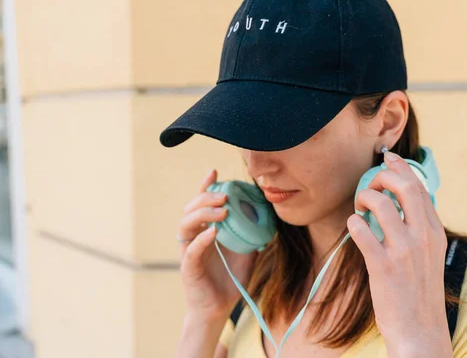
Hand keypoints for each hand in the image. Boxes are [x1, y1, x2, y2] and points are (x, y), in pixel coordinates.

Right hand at [178, 169, 257, 319]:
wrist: (219, 308)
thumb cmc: (230, 278)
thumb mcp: (248, 251)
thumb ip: (253, 234)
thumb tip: (269, 216)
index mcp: (205, 229)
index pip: (201, 203)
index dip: (206, 186)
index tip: (215, 172)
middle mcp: (193, 237)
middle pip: (190, 209)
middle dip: (206, 197)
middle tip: (225, 196)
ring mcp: (188, 251)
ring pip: (185, 225)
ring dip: (203, 214)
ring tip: (222, 211)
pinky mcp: (188, 267)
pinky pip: (191, 249)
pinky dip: (201, 239)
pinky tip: (214, 233)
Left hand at [347, 151, 451, 356]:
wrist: (420, 332)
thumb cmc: (420, 293)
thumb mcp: (430, 256)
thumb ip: (420, 229)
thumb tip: (402, 204)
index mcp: (435, 232)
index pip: (420, 187)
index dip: (402, 167)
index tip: (388, 156)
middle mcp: (423, 236)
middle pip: (404, 186)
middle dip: (382, 176)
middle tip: (371, 187)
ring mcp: (404, 250)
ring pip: (380, 203)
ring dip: (364, 199)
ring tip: (359, 210)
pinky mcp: (383, 266)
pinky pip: (363, 230)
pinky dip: (354, 222)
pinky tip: (355, 227)